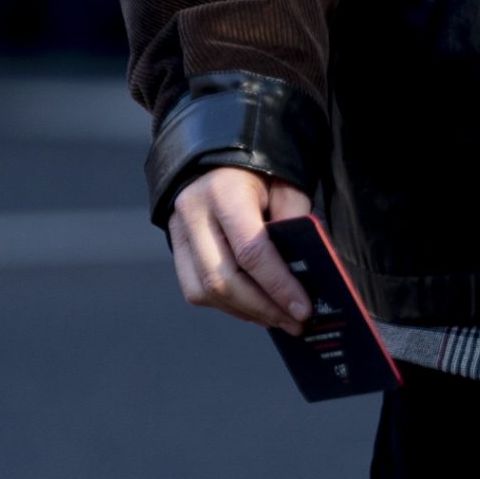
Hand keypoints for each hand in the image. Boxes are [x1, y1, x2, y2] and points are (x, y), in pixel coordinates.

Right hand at [168, 168, 315, 332]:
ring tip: (278, 319)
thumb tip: (304, 270)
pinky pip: (196, 290)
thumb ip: (295, 221)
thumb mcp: (284, 184)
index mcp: (223, 193)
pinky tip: (254, 309)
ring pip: (205, 292)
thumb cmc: (259, 170)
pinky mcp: (175, 248)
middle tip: (296, 323)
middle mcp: (193, 214)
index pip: (251, 251)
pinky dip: (227, 306)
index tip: (303, 309)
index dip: (278, 285)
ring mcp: (178, 232)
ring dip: (245, 312)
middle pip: (223, 280)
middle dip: (263, 308)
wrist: (216, 155)